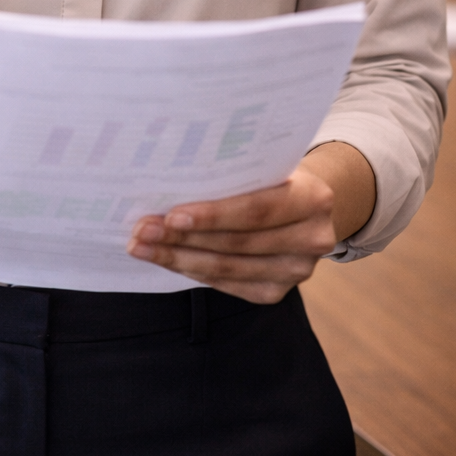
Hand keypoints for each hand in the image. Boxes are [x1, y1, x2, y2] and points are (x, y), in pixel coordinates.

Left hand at [126, 164, 338, 304]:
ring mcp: (297, 271)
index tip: (170, 215)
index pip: (257, 210)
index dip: (213, 216)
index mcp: (313, 198)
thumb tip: (167, 180)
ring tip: (142, 246)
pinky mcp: (277, 292)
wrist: (308, 204)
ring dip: (178, 257)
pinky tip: (166, 259)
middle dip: (183, 237)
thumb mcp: (265, 163)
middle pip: (237, 243)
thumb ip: (232, 172)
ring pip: (227, 268)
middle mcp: (312, 239)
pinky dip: (193, 270)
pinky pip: (227, 283)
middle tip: (142, 229)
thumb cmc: (273, 174)